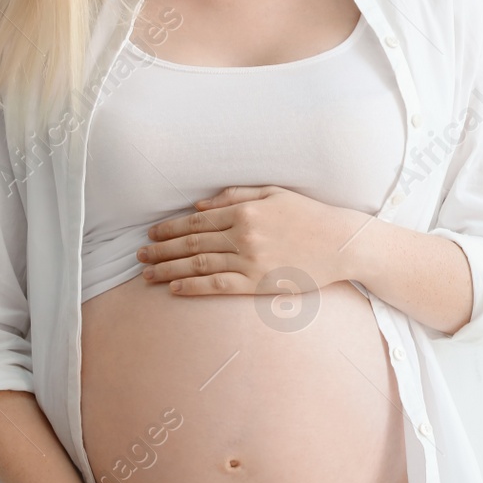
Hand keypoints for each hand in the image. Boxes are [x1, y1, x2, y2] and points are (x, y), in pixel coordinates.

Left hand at [139, 185, 373, 296]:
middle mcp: (243, 234)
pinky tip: (174, 289)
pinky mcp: (259, 282)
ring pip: (198, 264)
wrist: (343, 243)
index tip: (152, 233)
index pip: (197, 220)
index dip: (170, 228)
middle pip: (191, 242)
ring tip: (146, 273)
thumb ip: (237, 195)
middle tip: (139, 254)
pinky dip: (192, 287)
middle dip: (161, 249)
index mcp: (245, 211)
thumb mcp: (275, 193)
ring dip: (168, 269)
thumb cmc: (311, 215)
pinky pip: (218, 286)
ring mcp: (250, 260)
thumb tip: (200, 204)